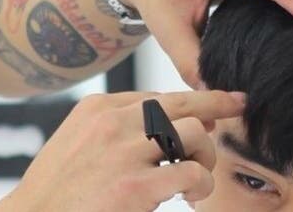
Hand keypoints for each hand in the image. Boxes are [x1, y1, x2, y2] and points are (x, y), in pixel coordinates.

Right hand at [0, 90, 243, 211]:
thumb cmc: (56, 192)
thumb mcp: (77, 144)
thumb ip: (113, 130)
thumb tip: (164, 126)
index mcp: (97, 109)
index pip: (158, 95)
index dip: (194, 100)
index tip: (222, 101)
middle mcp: (112, 122)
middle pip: (182, 104)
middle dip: (215, 107)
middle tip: (236, 111)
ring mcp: (124, 152)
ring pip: (194, 133)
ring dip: (206, 155)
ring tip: (198, 176)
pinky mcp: (136, 186)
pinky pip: (192, 173)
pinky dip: (200, 185)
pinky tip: (190, 197)